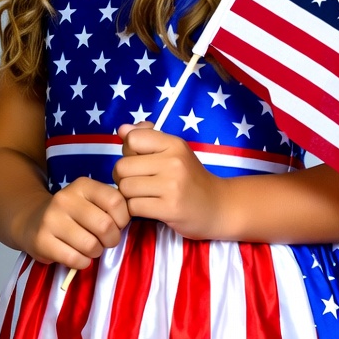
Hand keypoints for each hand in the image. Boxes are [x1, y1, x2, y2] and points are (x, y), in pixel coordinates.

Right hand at [17, 177, 130, 269]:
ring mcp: (51, 219)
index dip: (123, 219)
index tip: (118, 224)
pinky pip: (75, 259)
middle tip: (106, 241)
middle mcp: (65, 198)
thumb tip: (130, 218)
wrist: (32, 221)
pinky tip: (77, 256)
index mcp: (82, 185)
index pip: (116, 201)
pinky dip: (82, 262)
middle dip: (111, 240)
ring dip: (96, 252)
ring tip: (90, 247)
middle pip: (105, 225)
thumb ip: (110, 204)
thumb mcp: (90, 200)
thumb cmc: (72, 213)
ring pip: (91, 245)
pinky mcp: (42, 241)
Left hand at [113, 123, 223, 239]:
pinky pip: (133, 207)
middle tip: (137, 182)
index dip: (128, 151)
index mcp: (174, 144)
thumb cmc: (190, 177)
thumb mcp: (174, 150)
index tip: (139, 161)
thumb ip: (147, 137)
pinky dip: (135, 209)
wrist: (217, 206)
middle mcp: (173, 162)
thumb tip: (122, 129)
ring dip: (128, 195)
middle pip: (122, 166)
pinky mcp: (170, 208)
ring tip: (143, 195)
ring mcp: (172, 186)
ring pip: (125, 188)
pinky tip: (148, 207)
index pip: (132, 139)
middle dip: (123, 177)